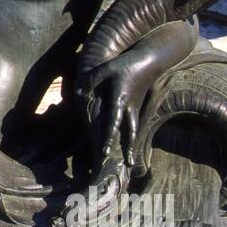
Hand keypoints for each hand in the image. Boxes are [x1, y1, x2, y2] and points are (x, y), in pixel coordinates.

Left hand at [76, 56, 154, 174]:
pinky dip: (133, 139)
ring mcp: (135, 108)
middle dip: (126, 148)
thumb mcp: (106, 68)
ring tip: (131, 162)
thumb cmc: (125, 65)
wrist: (148, 61)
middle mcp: (129, 107)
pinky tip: (130, 148)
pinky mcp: (138, 107)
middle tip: (126, 164)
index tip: (105, 151)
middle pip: (129, 132)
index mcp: (120, 99)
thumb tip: (78, 91)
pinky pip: (135, 126)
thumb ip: (91, 79)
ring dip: (132, 146)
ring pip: (134, 131)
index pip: (113, 122)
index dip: (108, 137)